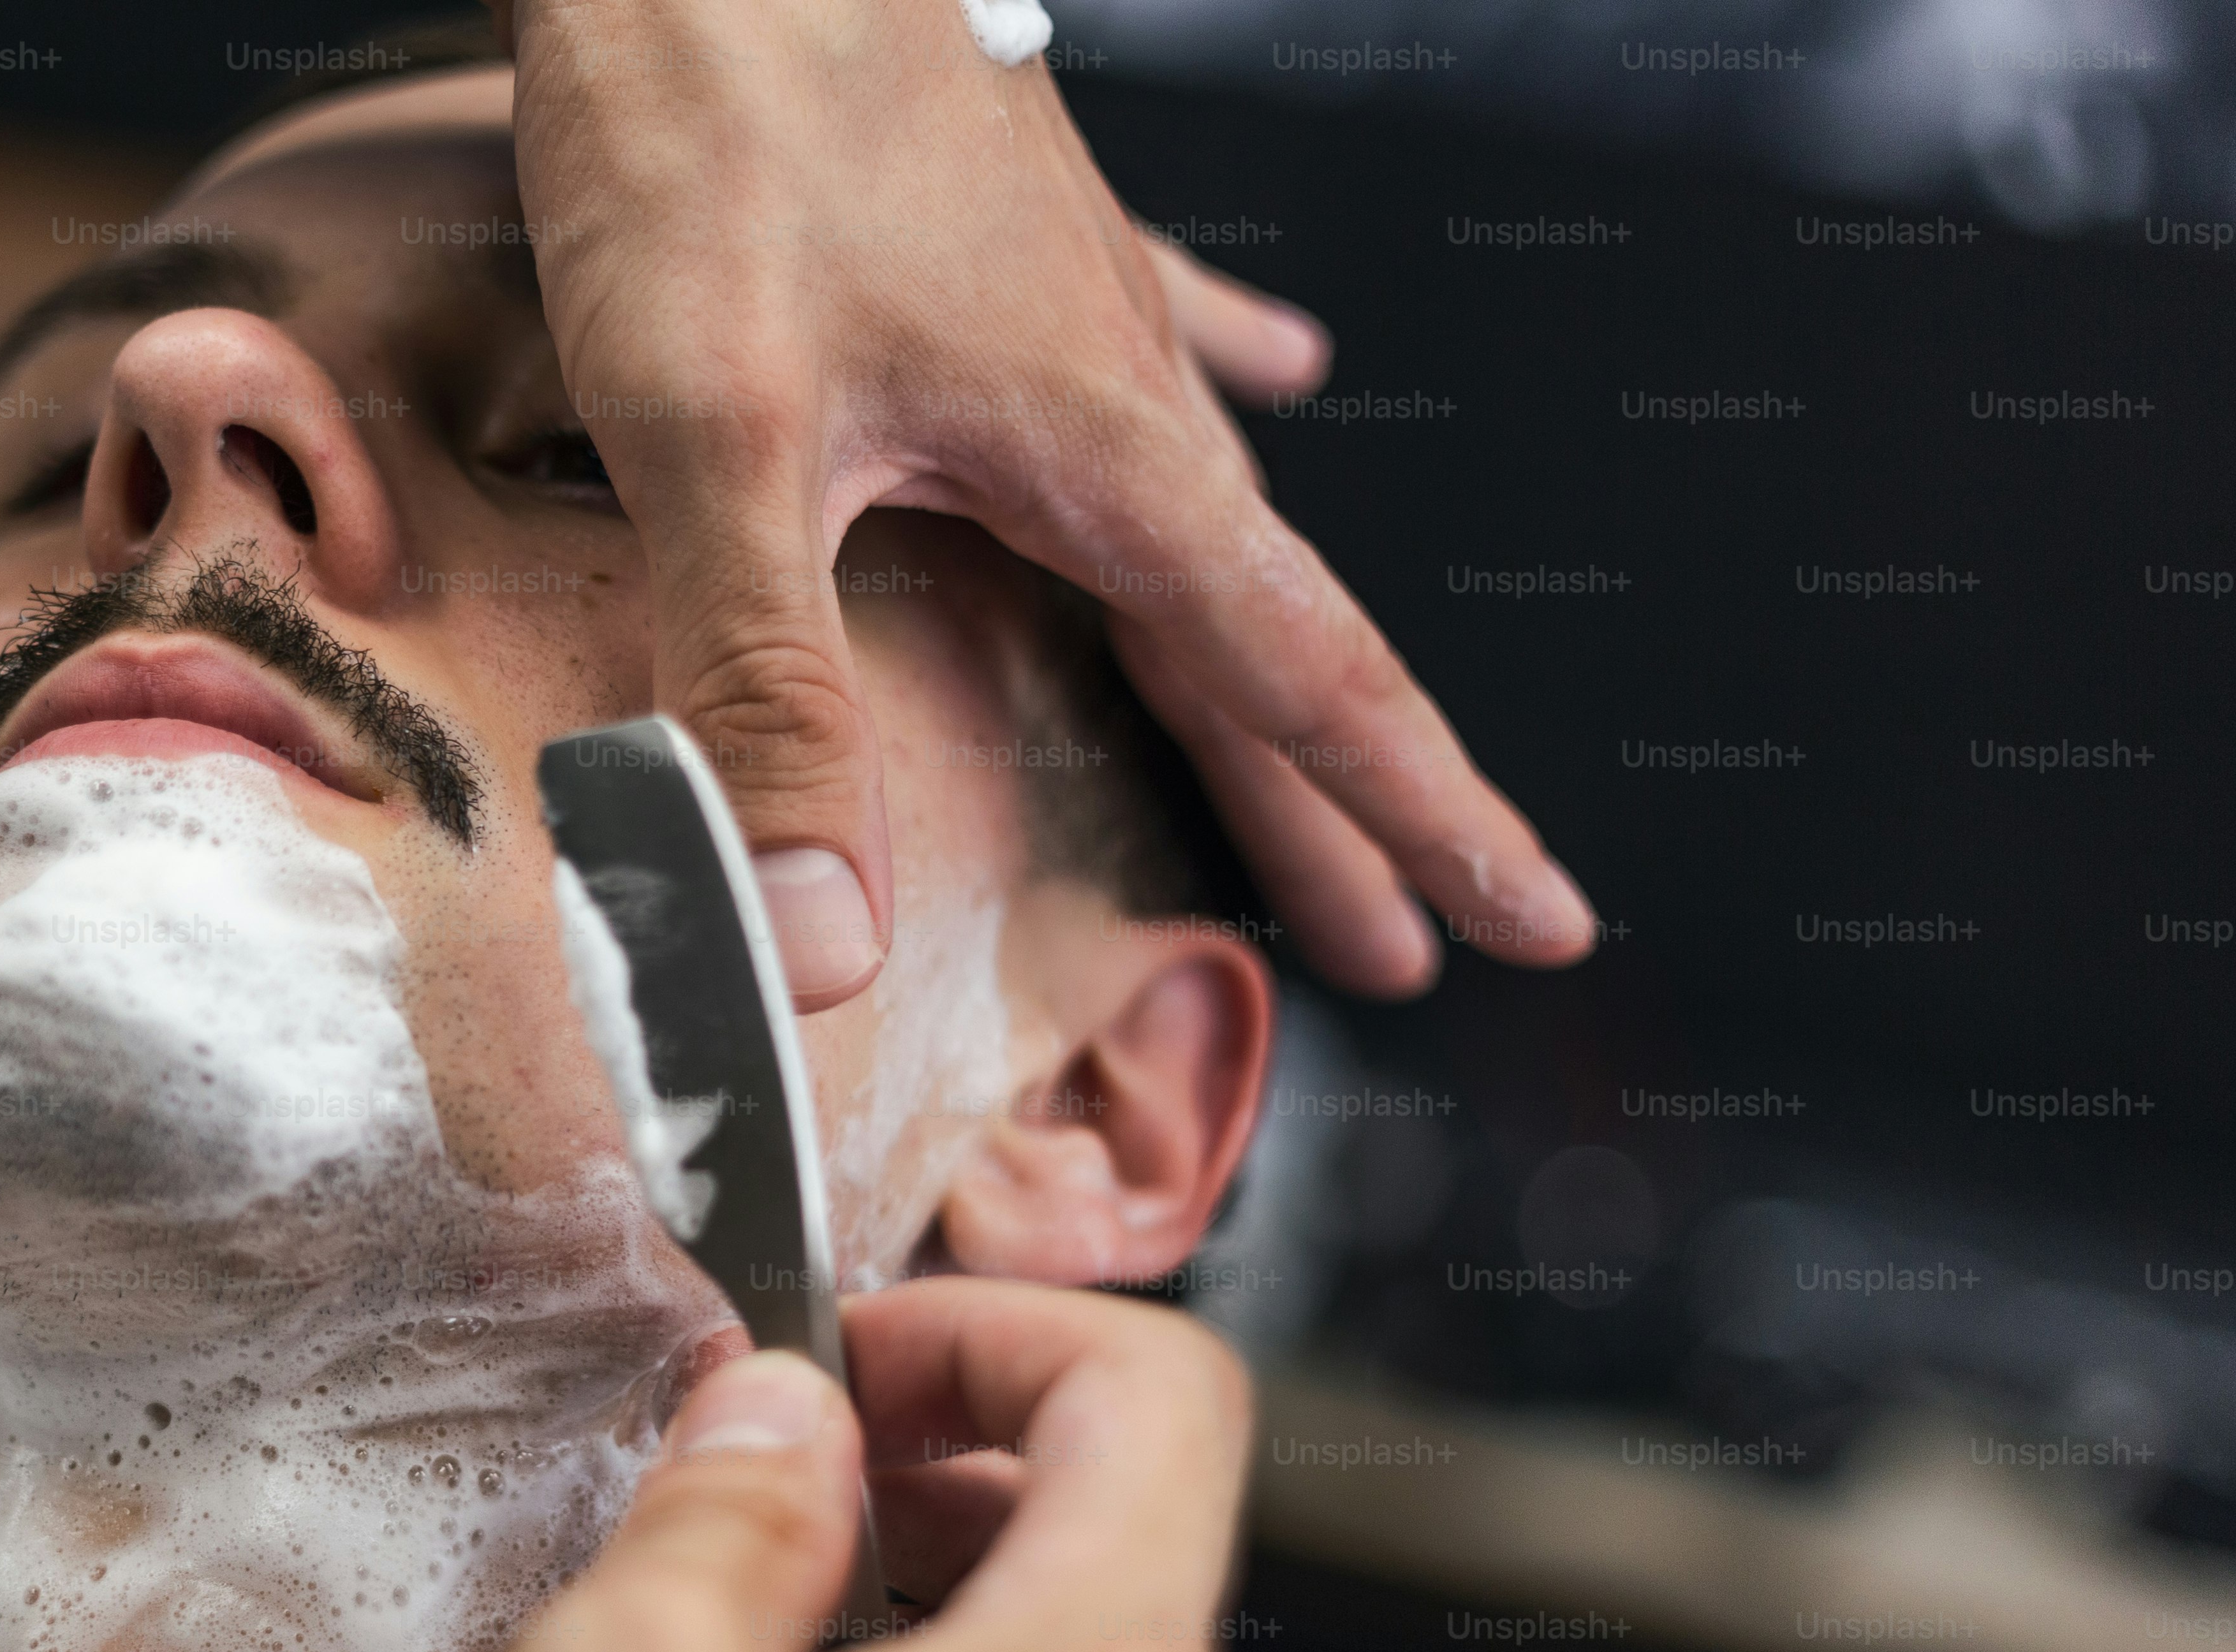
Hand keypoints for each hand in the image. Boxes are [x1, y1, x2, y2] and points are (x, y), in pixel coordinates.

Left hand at [499, 0, 1594, 1003]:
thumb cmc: (711, 128)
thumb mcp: (716, 439)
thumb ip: (766, 690)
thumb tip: (817, 939)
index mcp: (1100, 450)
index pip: (1305, 681)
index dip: (1418, 819)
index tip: (1524, 925)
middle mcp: (1118, 379)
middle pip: (1263, 633)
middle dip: (1342, 798)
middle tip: (1420, 933)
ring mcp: (1070, 295)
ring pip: (1207, 516)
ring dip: (1267, 648)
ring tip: (1323, 754)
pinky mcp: (1001, 221)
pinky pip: (1152, 335)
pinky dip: (1224, 377)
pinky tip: (1279, 369)